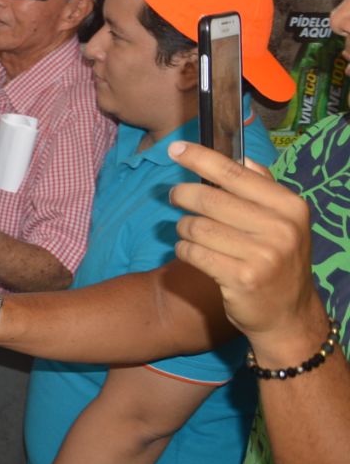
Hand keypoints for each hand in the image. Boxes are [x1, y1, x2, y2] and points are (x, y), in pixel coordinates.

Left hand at [168, 142, 324, 353]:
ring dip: (184, 229)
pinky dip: (184, 249)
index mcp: (289, 206)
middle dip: (182, 196)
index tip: (175, 149)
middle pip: (208, 199)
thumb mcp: (283, 222)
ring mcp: (263, 255)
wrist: (288, 314)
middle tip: (175, 197)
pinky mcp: (241, 278)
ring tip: (192, 233)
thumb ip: (263, 188)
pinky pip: (192, 252)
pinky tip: (192, 252)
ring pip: (196, 227)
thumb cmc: (277, 260)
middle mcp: (280, 228)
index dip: (200, 158)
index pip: (234, 174)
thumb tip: (242, 158)